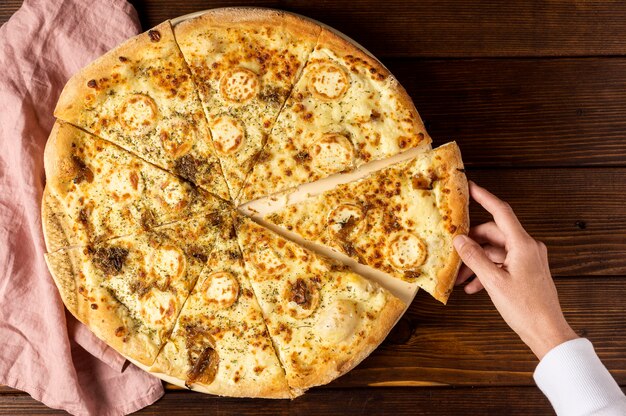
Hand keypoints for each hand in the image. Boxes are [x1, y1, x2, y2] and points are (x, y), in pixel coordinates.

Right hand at [453, 181, 577, 359]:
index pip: (500, 211)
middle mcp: (527, 247)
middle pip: (493, 233)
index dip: (484, 197)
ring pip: (495, 251)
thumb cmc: (525, 308)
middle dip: (471, 243)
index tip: (469, 186)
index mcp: (522, 244)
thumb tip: (459, 240)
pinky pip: (501, 263)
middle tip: (453, 251)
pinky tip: (473, 286)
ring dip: (476, 261)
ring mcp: (528, 259)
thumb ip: (474, 257)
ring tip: (460, 277)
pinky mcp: (526, 271)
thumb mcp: (493, 281)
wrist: (546, 332)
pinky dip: (486, 270)